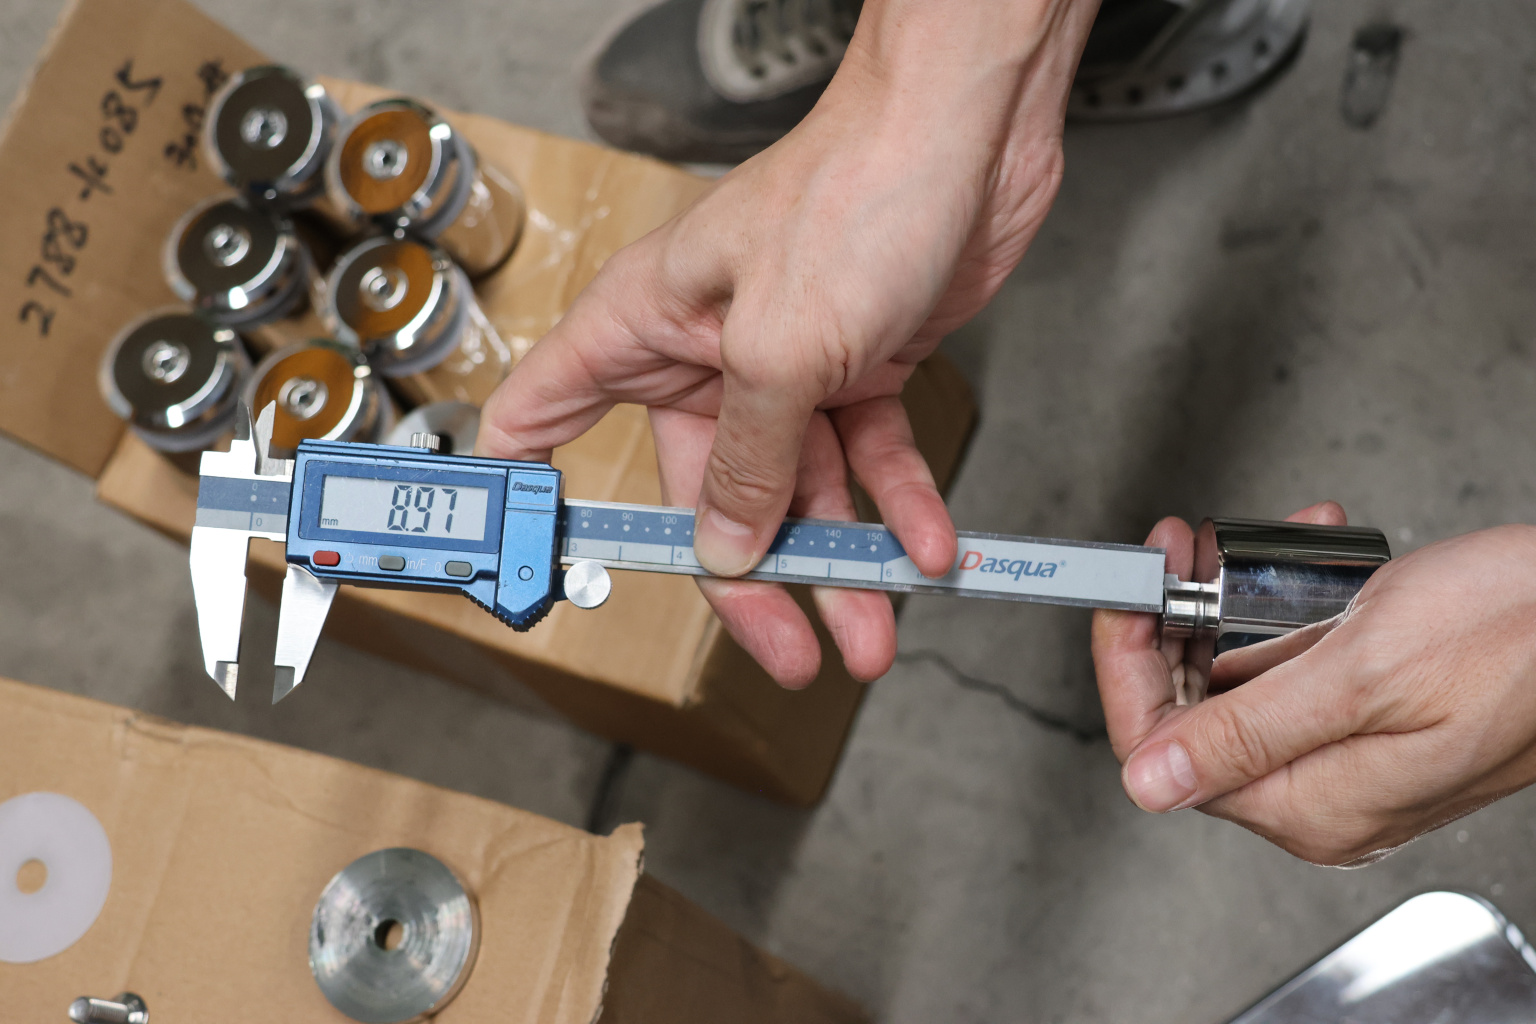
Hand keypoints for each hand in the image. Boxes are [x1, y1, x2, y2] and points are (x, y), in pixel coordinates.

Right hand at [478, 0, 1101, 686]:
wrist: (972, 132)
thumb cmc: (855, 187)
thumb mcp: (780, 347)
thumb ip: (746, 458)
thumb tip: (722, 545)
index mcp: (645, 326)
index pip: (543, 415)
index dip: (534, 493)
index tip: (543, 565)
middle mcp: (708, 351)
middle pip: (705, 491)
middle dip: (754, 577)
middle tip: (788, 652)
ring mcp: (787, 362)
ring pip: (801, 487)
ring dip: (843, 562)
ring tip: (872, 629)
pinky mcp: (859, 364)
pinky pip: (871, 456)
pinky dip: (899, 504)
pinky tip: (925, 547)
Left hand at [1094, 508, 1535, 864]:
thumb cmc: (1519, 640)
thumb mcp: (1362, 675)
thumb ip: (1247, 732)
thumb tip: (1150, 782)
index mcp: (1308, 803)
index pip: (1160, 750)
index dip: (1126, 666)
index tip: (1123, 595)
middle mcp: (1321, 795)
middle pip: (1194, 711)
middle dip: (1178, 620)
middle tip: (1180, 550)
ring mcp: (1346, 758)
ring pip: (1243, 677)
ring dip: (1234, 602)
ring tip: (1247, 545)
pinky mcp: (1373, 719)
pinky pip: (1298, 664)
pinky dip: (1292, 606)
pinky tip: (1316, 560)